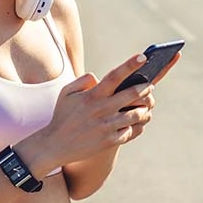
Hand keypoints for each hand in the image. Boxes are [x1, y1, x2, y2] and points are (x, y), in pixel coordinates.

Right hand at [16, 52, 173, 173]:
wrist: (54, 146)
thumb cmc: (62, 116)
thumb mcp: (66, 93)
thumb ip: (83, 80)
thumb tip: (99, 77)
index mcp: (92, 95)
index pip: (115, 76)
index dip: (130, 65)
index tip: (143, 57)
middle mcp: (102, 109)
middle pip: (132, 94)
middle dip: (145, 88)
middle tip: (148, 85)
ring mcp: (107, 126)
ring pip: (136, 114)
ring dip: (144, 108)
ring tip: (146, 105)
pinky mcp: (110, 141)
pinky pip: (131, 131)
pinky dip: (137, 125)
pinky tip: (136, 122)